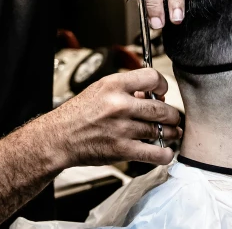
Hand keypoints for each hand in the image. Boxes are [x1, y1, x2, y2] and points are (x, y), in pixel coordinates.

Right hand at [48, 68, 181, 166]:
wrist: (59, 137)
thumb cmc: (77, 114)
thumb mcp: (99, 90)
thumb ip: (126, 90)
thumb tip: (151, 95)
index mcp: (113, 85)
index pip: (151, 78)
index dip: (162, 85)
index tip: (162, 92)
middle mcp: (119, 105)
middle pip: (161, 108)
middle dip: (172, 114)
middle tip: (172, 117)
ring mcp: (121, 129)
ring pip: (160, 130)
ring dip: (170, 133)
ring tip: (171, 132)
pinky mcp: (122, 150)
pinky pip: (154, 153)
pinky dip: (164, 153)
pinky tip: (165, 151)